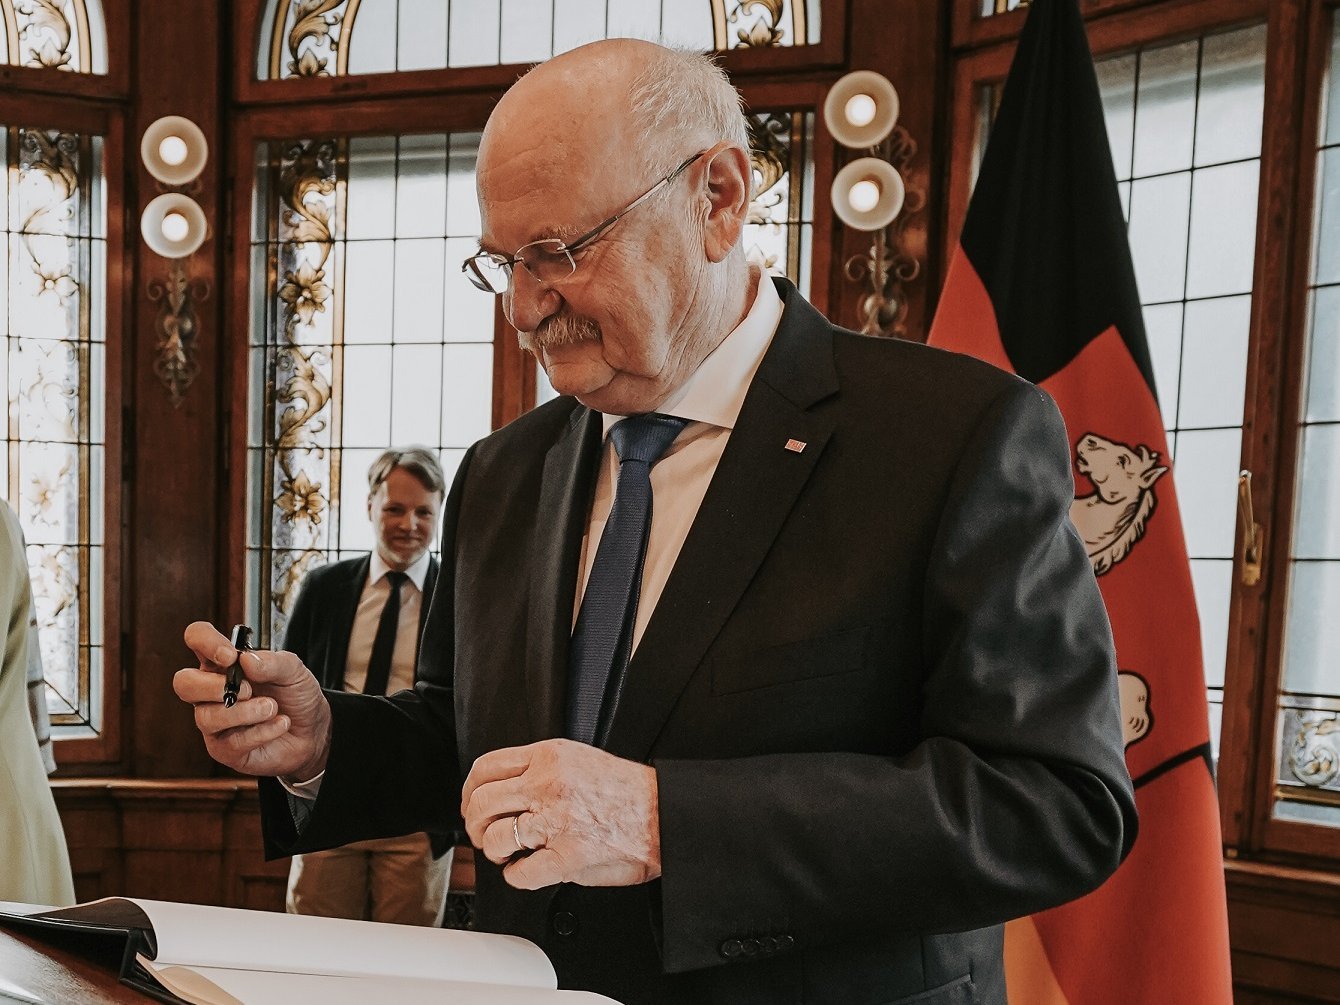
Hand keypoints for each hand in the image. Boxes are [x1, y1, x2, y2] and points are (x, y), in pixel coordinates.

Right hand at [173, 621, 331, 780]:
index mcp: (224, 663)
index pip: (197, 639)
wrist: (313, 731)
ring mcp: (215, 721)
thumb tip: (246, 659)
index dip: (205, 642)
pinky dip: (261, 732)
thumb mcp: (294, 671)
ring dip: (246, 712)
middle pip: (183, 682)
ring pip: (207, 717)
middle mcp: (212, 691)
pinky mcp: (224, 748)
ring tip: (272, 708)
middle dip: (212, 686)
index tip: (230, 656)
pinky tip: (279, 724)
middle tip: (248, 689)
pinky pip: (231, 742)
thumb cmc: (296, 696)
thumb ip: (273, 662)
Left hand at [462, 738, 660, 889]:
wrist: (663, 814)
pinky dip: (517, 876)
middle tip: (483, 832)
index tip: (471, 801)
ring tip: (506, 852)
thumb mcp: (579, 758)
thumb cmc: (627, 791)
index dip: (470, 790)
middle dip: (475, 824)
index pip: (486, 767)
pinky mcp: (566, 857)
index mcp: (549, 757)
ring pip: (496, 837)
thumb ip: (541, 768)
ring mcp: (555, 822)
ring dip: (495, 850)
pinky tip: (526, 870)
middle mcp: (547, 785)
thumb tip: (505, 788)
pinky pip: (521, 873)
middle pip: (483, 803)